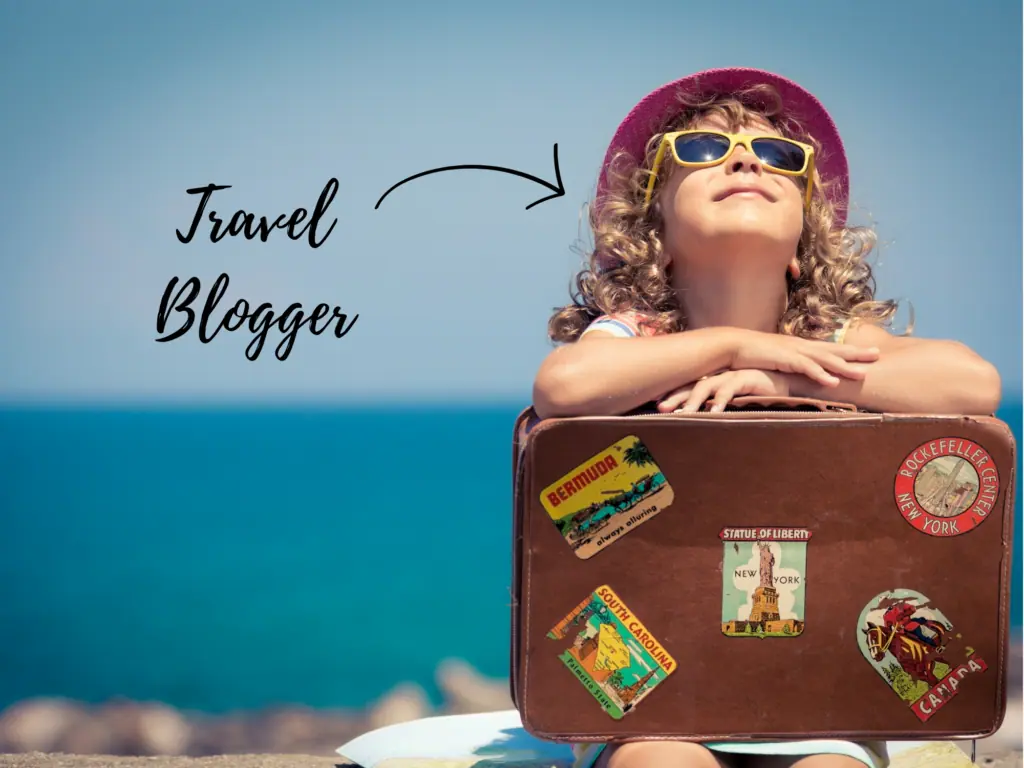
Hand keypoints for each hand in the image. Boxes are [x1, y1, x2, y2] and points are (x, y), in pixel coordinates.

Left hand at [658, 369, 791, 412]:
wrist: (789, 381)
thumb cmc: (761, 395)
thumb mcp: (737, 405)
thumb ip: (723, 411)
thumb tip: (705, 429)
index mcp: (715, 381)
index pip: (688, 387)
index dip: (673, 395)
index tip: (656, 405)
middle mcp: (720, 376)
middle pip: (691, 385)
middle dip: (675, 397)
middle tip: (660, 409)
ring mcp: (732, 375)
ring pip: (706, 385)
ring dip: (693, 400)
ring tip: (683, 414)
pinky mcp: (747, 377)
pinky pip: (730, 388)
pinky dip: (721, 399)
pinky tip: (714, 410)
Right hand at [730, 329, 877, 386]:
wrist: (733, 346)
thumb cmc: (752, 354)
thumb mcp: (776, 358)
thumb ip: (788, 364)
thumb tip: (798, 372)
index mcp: (800, 346)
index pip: (829, 348)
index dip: (849, 350)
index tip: (867, 351)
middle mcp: (801, 346)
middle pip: (833, 350)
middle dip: (856, 353)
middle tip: (878, 354)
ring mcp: (794, 351)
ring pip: (824, 359)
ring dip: (844, 366)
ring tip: (863, 373)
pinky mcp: (784, 359)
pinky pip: (806, 368)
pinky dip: (820, 374)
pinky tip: (833, 381)